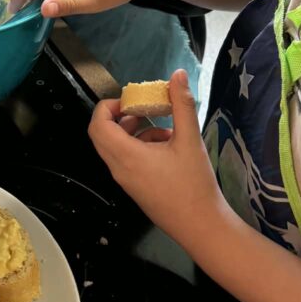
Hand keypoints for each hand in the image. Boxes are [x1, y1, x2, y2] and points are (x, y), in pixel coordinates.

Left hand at [89, 70, 224, 247]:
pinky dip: (139, 147)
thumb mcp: (190, 140)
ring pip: (115, 148)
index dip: (108, 106)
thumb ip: (182, 104)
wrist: (201, 227)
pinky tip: (168, 147)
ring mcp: (126, 180)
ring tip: (162, 128)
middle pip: (102, 135)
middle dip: (119, 116)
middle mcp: (119, 169)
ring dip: (133, 131)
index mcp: (127, 156)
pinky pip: (125, 160)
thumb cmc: (194, 184)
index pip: (98, 124)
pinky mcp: (135, 188)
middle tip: (143, 109)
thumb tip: (178, 74)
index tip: (132, 99)